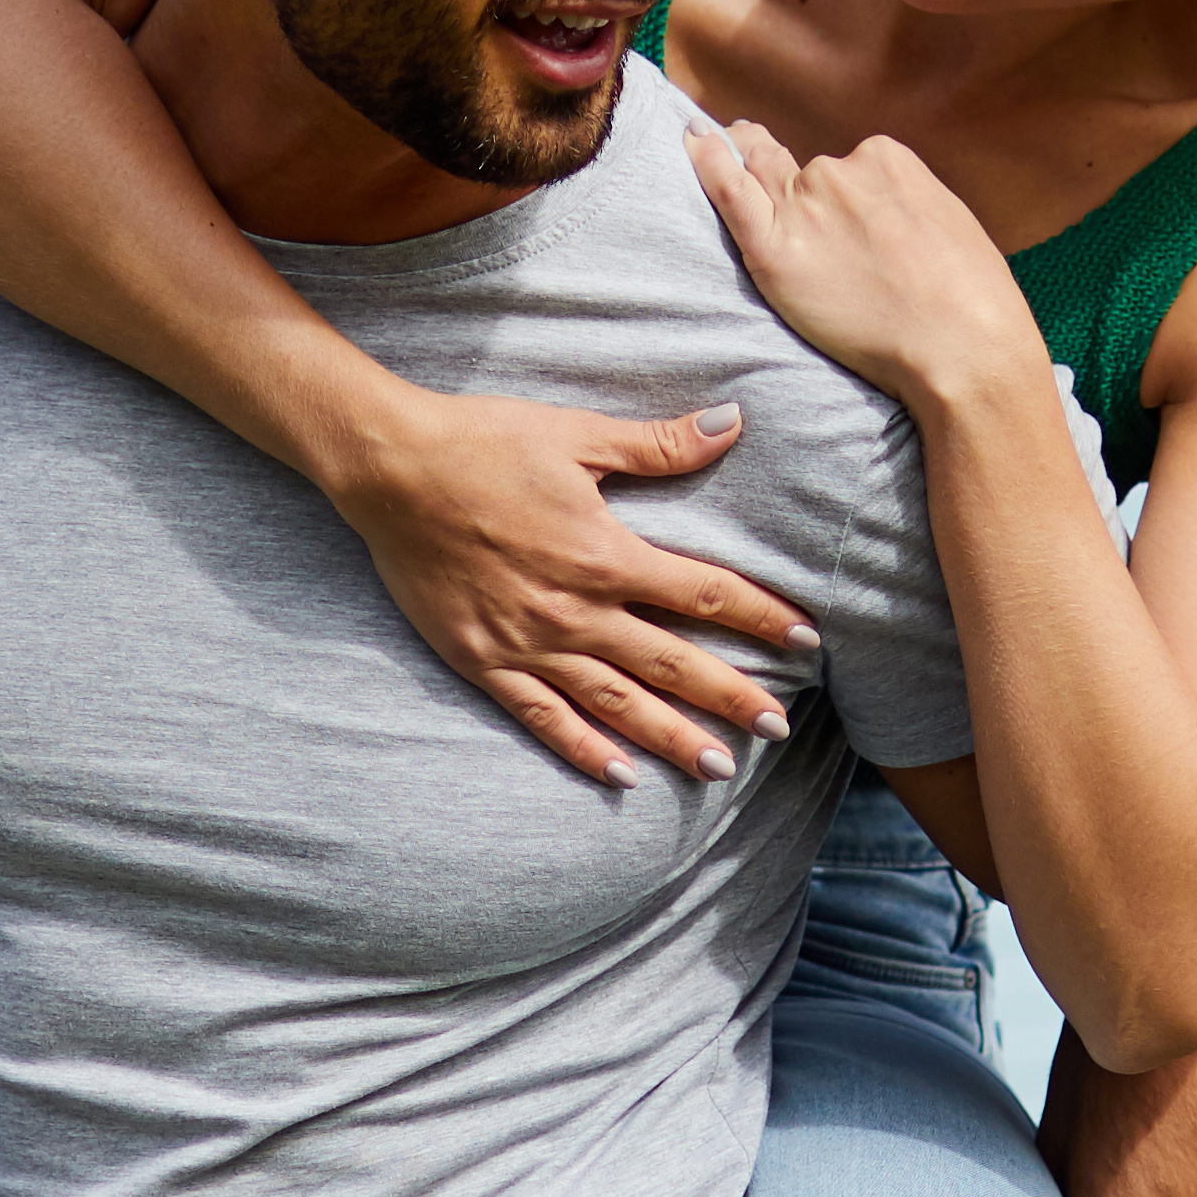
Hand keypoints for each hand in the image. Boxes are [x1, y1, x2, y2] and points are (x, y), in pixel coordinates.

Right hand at [316, 386, 825, 791]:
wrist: (390, 469)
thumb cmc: (484, 442)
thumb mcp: (578, 435)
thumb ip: (660, 444)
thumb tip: (734, 422)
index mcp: (606, 554)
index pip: (703, 592)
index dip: (759, 616)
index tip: (805, 640)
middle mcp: (576, 611)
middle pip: (672, 664)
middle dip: (731, 696)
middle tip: (779, 729)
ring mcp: (529, 643)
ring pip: (616, 704)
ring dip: (670, 737)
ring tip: (716, 768)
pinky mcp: (484, 661)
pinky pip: (542, 717)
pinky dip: (582, 749)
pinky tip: (619, 775)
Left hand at [685, 118, 1030, 422]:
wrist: (963, 343)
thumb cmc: (972, 301)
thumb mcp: (949, 225)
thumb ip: (907, 209)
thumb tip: (891, 223)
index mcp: (890, 160)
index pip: (848, 168)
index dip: (835, 190)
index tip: (824, 201)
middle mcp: (842, 171)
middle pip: (800, 173)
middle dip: (781, 174)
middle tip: (750, 155)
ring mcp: (805, 205)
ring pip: (763, 180)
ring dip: (740, 164)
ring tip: (711, 145)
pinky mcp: (774, 247)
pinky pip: (727, 191)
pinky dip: (704, 161)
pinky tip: (689, 140)